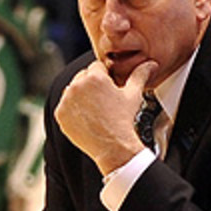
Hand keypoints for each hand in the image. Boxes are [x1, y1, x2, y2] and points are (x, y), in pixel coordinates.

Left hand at [54, 59, 157, 174]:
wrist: (112, 146)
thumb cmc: (123, 121)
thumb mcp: (133, 95)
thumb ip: (140, 75)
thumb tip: (150, 65)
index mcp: (94, 77)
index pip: (97, 67)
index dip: (105, 77)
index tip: (109, 88)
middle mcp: (77, 86)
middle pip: (83, 77)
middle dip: (92, 85)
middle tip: (103, 101)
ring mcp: (66, 100)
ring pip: (73, 90)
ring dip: (81, 96)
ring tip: (95, 110)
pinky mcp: (60, 113)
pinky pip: (65, 105)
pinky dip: (73, 110)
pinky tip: (86, 117)